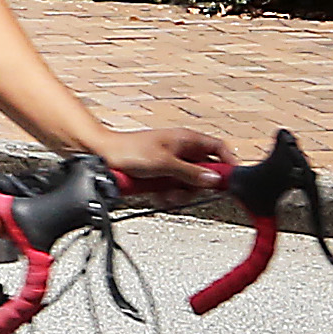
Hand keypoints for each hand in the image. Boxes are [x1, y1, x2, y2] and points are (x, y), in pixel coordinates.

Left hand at [86, 121, 234, 199]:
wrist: (103, 155)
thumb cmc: (129, 151)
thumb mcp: (165, 164)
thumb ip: (191, 173)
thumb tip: (214, 180)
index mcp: (187, 139)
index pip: (219, 148)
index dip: (227, 164)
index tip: (229, 181)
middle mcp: (182, 150)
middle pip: (205, 171)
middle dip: (197, 185)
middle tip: (184, 191)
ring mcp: (172, 162)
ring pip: (189, 183)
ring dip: (180, 192)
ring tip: (166, 194)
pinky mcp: (162, 174)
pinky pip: (174, 187)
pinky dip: (168, 193)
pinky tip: (158, 194)